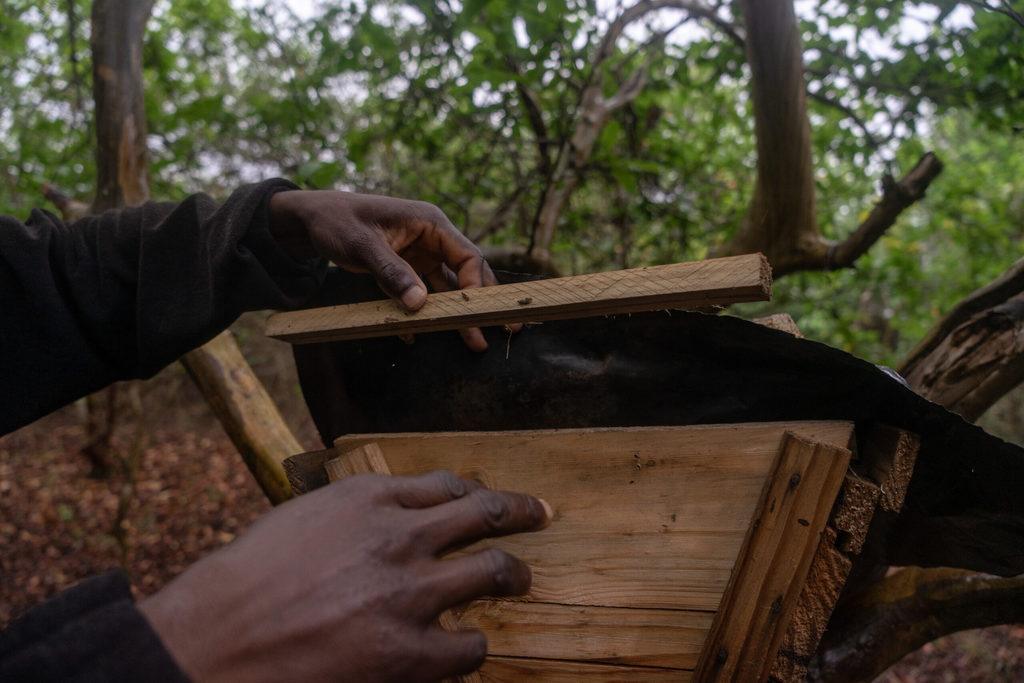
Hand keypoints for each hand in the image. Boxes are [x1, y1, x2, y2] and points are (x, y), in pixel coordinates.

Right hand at [140, 471, 551, 681]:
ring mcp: (410, 593)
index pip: (445, 484)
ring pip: (492, 569)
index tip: (489, 496)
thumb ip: (354, 514)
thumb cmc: (245, 580)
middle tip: (539, 514)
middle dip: (520, 512)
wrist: (214, 640)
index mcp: (368, 497)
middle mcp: (400, 535)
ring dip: (514, 573)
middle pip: (484, 513)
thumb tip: (394, 519)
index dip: (475, 490)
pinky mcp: (410, 652)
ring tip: (521, 579)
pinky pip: (471, 646)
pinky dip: (474, 645)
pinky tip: (468, 647)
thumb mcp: (302, 519)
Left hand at [269, 190, 500, 350]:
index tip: (474, 312)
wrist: (311, 220)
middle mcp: (432, 239)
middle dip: (483, 302)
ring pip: (448, 288)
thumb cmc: (337, 222)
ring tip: (475, 342)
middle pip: (468, 273)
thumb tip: (418, 305)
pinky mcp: (407, 270)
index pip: (467, 255)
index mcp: (430, 223)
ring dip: (458, 315)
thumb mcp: (362, 246)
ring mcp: (420, 256)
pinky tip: (423, 336)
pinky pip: (424, 295)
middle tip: (507, 327)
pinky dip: (426, 315)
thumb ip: (391, 273)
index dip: (476, 285)